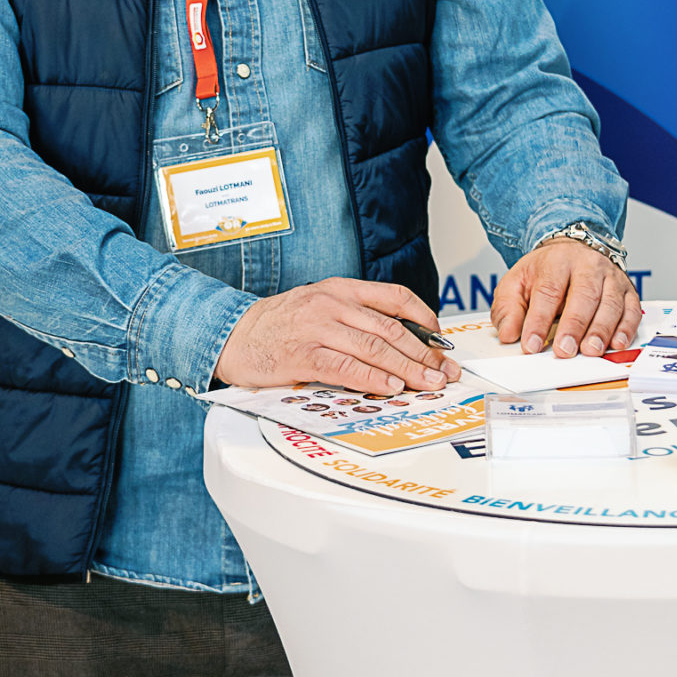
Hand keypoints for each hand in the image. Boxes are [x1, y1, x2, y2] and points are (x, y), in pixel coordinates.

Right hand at [214, 278, 463, 398]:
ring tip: (428, 383)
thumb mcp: (318, 307)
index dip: (424, 319)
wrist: (231, 335)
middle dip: (425, 353)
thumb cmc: (278, 326)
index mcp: (340, 289)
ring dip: (407, 369)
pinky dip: (372, 378)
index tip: (441, 340)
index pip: (395, 297)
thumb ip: (354, 318)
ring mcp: (317, 328)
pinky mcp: (303, 355)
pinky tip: (390, 387)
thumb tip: (399, 342)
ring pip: (375, 348)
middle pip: (391, 328)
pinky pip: (346, 367)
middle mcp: (332, 304)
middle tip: (445, 371)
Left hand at [492, 241, 641, 357]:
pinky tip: (616, 344)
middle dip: (574, 326)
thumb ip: (508, 309)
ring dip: (601, 330)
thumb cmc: (546, 272)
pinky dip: (626, 329)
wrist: (573, 251)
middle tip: (565, 351)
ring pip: (610, 303)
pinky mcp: (628, 290)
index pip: (548, 291)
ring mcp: (611, 277)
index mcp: (556, 262)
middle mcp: (588, 266)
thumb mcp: (517, 282)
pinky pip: (631, 309)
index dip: (539, 320)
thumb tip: (508, 334)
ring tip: (591, 350)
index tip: (532, 345)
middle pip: (584, 295)